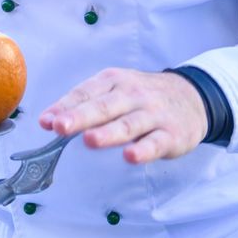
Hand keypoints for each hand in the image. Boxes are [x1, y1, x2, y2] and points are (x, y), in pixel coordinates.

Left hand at [39, 68, 207, 163]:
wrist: (191, 96)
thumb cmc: (141, 96)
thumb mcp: (115, 90)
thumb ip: (86, 104)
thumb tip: (51, 120)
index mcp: (113, 81)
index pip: (85, 93)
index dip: (64, 106)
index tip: (45, 121)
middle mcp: (132, 94)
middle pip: (103, 107)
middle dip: (80, 116)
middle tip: (60, 126)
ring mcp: (152, 114)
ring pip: (128, 124)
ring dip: (108, 132)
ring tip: (89, 140)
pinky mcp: (171, 134)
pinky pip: (155, 143)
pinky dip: (143, 149)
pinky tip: (130, 156)